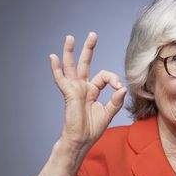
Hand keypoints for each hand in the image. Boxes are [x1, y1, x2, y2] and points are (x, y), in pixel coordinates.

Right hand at [49, 32, 126, 150]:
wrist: (81, 140)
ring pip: (71, 67)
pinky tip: (52, 57)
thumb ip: (115, 101)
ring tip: (70, 38)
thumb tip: (123, 88)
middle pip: (85, 64)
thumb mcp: (108, 114)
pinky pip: (60, 79)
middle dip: (88, 49)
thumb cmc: (92, 130)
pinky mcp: (69, 94)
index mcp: (93, 91)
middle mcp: (83, 87)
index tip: (119, 88)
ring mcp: (74, 90)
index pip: (104, 76)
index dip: (113, 79)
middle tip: (92, 35)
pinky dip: (56, 68)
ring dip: (71, 52)